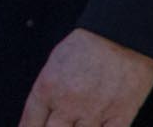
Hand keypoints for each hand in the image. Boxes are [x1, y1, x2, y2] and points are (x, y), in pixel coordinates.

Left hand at [19, 28, 152, 126]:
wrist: (122, 35)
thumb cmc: (88, 44)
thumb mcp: (55, 61)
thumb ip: (48, 89)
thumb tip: (44, 111)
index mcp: (48, 87)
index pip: (30, 121)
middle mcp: (67, 104)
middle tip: (59, 124)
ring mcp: (94, 113)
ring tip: (78, 123)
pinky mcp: (119, 117)